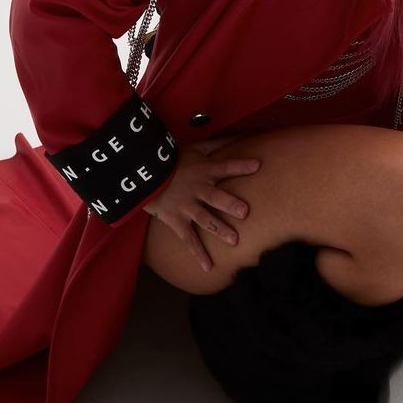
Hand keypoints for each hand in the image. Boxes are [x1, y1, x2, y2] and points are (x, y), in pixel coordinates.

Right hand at [143, 142, 261, 273]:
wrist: (145, 175)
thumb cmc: (174, 159)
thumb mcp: (196, 147)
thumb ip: (219, 144)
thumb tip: (242, 134)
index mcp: (204, 171)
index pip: (225, 167)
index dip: (240, 166)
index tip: (257, 166)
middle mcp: (198, 190)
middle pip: (216, 197)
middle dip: (229, 204)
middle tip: (244, 212)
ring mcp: (187, 207)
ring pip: (205, 219)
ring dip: (219, 230)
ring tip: (234, 240)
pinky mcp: (177, 221)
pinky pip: (189, 240)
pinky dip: (198, 254)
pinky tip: (209, 268)